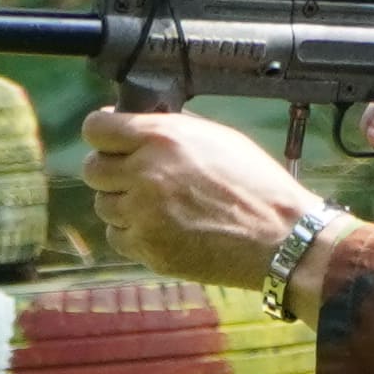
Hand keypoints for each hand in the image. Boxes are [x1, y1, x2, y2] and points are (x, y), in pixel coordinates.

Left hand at [83, 107, 333, 286]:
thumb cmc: (255, 184)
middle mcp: (146, 174)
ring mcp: (144, 216)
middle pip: (92, 169)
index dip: (104, 134)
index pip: (96, 129)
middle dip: (111, 170)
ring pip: (103, 205)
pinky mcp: (148, 249)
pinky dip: (134, 233)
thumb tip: (134, 125)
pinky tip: (164, 227)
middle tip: (137, 176)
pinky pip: (118, 236)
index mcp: (162, 138)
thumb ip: (169, 130)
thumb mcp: (217, 138)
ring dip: (123, 203)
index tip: (112, 140)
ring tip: (160, 205)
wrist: (280, 238)